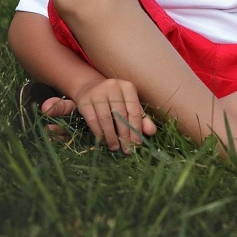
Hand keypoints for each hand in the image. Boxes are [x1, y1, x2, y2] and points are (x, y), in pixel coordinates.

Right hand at [42, 77, 156, 152]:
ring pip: (106, 118)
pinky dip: (99, 133)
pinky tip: (103, 141)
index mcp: (127, 87)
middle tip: (127, 149)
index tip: (137, 143)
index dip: (136, 128)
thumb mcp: (129, 105)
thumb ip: (141, 118)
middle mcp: (112, 87)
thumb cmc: (114, 99)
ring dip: (111, 136)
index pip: (134, 110)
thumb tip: (152, 131)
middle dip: (125, 135)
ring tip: (115, 147)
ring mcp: (97, 93)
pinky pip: (93, 120)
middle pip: (120, 115)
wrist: (90, 88)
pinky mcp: (84, 101)